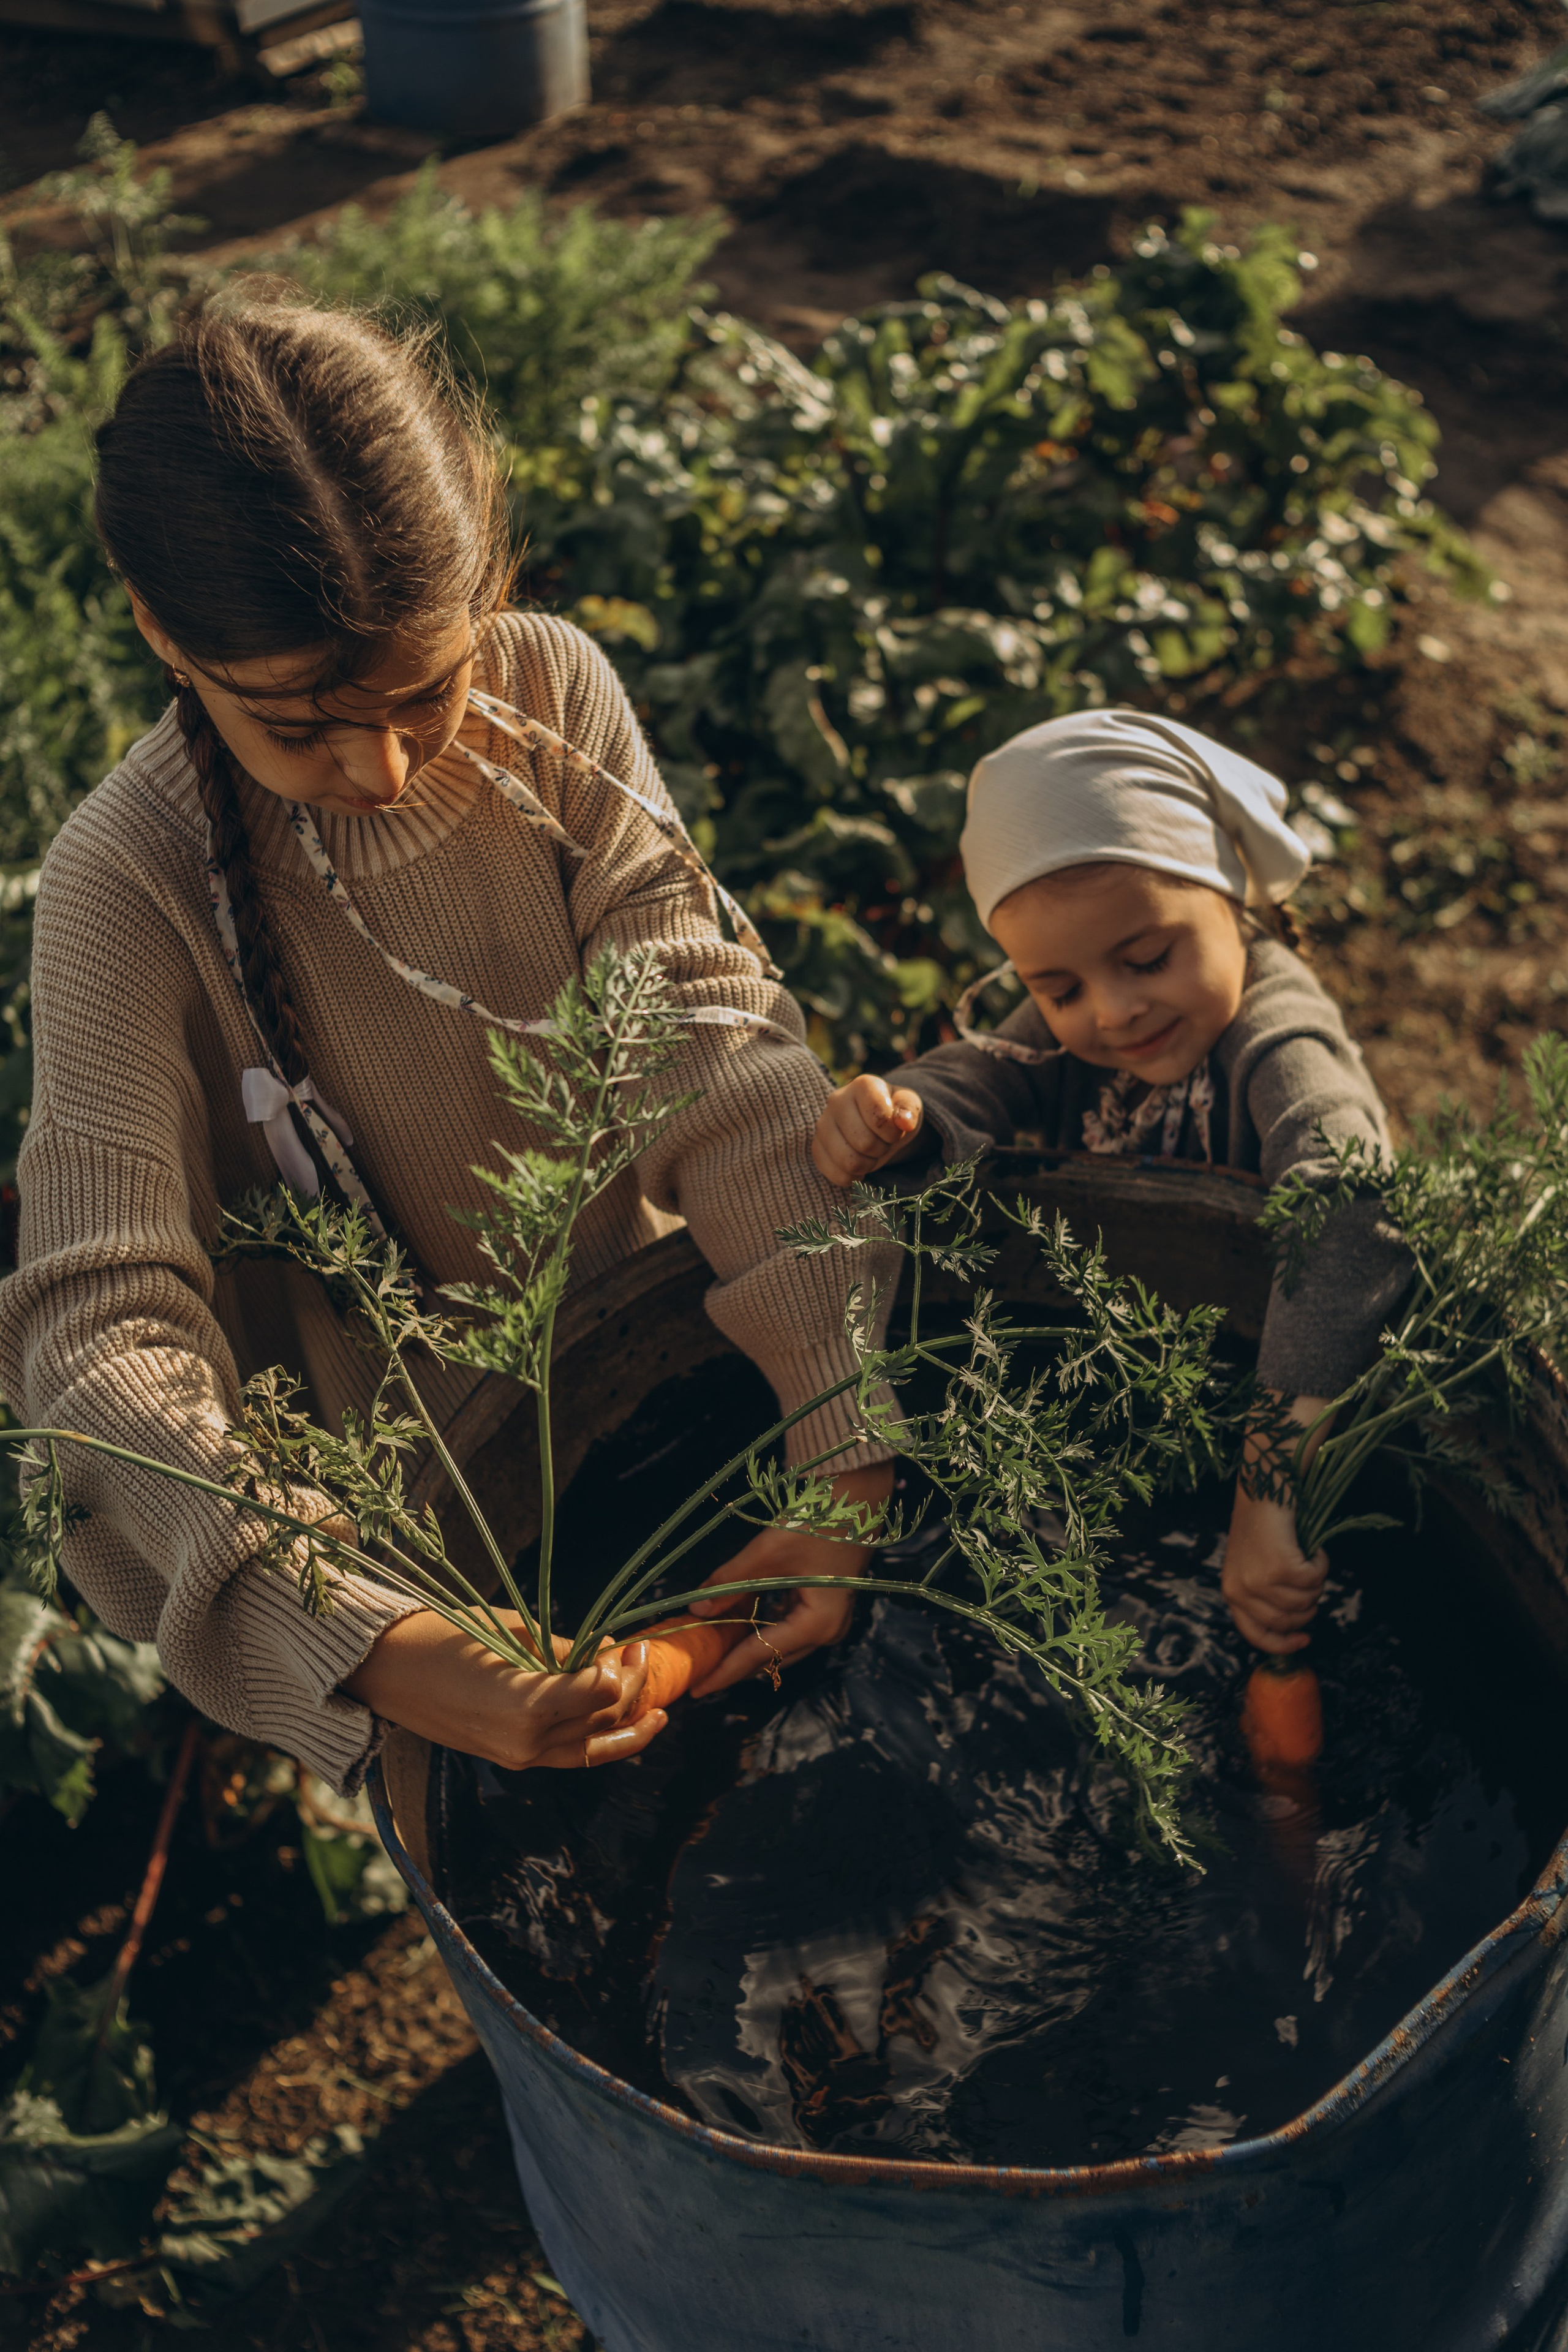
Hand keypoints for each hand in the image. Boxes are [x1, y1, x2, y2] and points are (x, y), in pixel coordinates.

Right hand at [343, 1608, 662, 1769]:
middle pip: (603, 1720)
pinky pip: (570, 1756)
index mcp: (528, 1705)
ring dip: (626, 1724)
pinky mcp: (513, 1759)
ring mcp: (520, 1756)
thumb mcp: (513, 1631)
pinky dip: (599, 1743)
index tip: (631, 1644)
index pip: (603, 1693)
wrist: (390, 1671)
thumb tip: (610, 1651)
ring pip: (593, 1748)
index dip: (625, 1668)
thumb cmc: (446, 1637)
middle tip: (641, 1654)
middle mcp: (528, 1741)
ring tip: (655, 1707)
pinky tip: (621, 1728)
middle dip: (632, 1687)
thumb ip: (565, 1649)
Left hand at [684, 1462, 894, 1695]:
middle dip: (734, 1664)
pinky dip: (762, 1627)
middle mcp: (827, 1632)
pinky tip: (738, 1622)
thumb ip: (729, 1583)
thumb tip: (695, 1609)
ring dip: (747, 1645)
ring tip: (712, 1649)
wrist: (856, 1497)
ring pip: (779, 1645)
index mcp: (816, 1625)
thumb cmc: (817, 1523)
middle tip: (699, 1670)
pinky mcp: (825, 1607)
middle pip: (772, 1657)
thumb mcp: (767, 1553)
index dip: (725, 1672)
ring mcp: (830, 1622)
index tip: (697, 1689)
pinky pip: (788, 1628)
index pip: (760, 1655)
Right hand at [811, 1075, 923, 1185]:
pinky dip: (853, 1177)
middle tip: (883, 1142)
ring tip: (870, 1152)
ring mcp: (823, 1125)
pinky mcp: (817, 1147)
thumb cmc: (893, 1112)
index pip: (879, 1120)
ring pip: (848, 1161)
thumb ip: (909, 1109)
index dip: (893, 1133)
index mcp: (862, 1085)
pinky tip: (858, 1165)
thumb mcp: (909, 1105)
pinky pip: (836, 1174)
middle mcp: (836, 1100)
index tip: (895, 1131)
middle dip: (881, 1149)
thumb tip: (904, 1122)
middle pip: (864, 1143)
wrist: (876, 1123)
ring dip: (868, 1164)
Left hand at [1222, 1391, 1333, 1652]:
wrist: (1263, 1489)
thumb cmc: (1262, 1525)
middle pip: (1289, 1621)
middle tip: (1308, 1577)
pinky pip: (1315, 1579)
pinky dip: (1321, 1563)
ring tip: (1305, 1556)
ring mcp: (1260, 1582)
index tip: (1304, 1640)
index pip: (1256, 1635)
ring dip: (1315, 1580)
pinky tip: (1312, 1547)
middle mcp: (1241, 1591)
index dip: (1282, 1644)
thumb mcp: (1252, 1565)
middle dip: (1307, 1604)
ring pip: (1306, 1601)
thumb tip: (1294, 1627)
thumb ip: (1264, 1596)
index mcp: (1231, 1592)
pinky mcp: (1280, 1568)